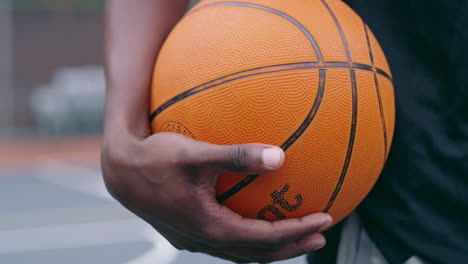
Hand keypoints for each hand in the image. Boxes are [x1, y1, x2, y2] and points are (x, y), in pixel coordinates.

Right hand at [101, 132, 331, 262]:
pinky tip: (254, 221)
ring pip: (242, 251)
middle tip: (320, 237)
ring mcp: (195, 239)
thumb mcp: (197, 155)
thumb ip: (237, 156)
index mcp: (212, 227)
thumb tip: (280, 156)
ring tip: (295, 235)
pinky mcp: (188, 231)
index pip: (266, 239)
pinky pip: (228, 241)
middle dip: (292, 246)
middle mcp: (205, 240)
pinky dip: (249, 238)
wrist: (120, 171)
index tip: (325, 220)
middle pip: (258, 254)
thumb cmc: (155, 159)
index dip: (297, 231)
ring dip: (271, 245)